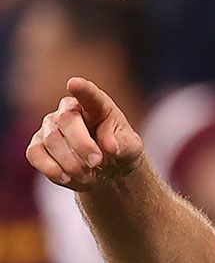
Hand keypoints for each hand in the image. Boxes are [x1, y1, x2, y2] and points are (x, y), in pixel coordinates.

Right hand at [27, 77, 142, 190]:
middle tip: (97, 162)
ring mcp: (50, 127)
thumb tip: (110, 145)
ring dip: (71, 162)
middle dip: (82, 144)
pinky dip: (52, 169)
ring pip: (51, 140)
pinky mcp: (37, 145)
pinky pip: (35, 154)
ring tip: (89, 176)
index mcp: (96, 105)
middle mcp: (68, 111)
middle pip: (67, 121)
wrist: (105, 169)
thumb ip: (125, 145)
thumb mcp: (131, 149)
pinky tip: (67, 178)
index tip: (74, 84)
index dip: (82, 89)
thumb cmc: (119, 151)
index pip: (89, 94)